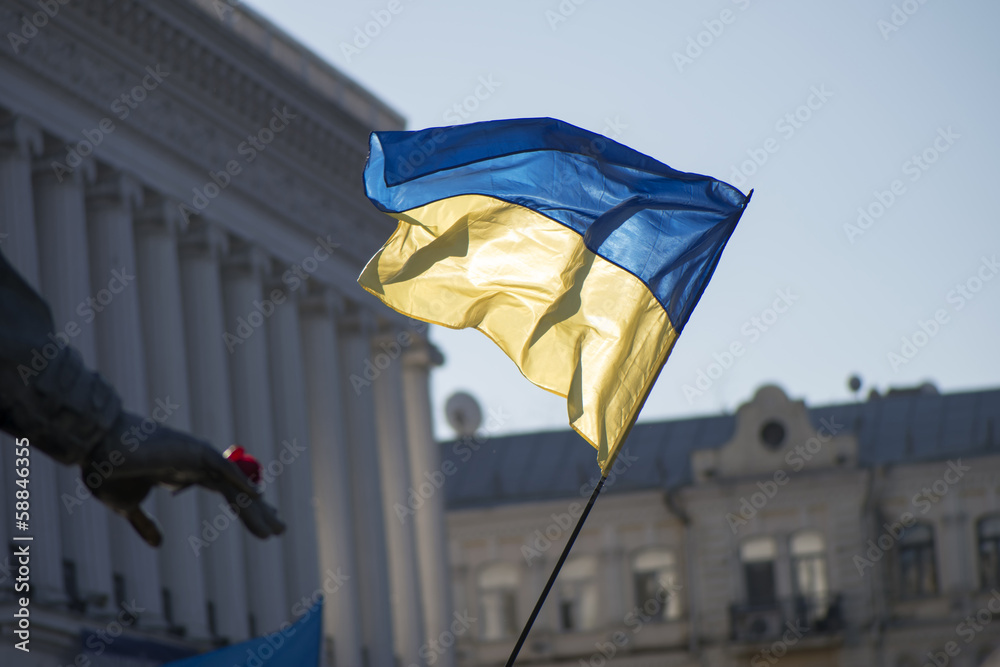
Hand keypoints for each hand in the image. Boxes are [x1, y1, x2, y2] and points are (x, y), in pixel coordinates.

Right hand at [82, 412, 285, 546]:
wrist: (93, 451)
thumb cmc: (107, 472)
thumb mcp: (128, 506)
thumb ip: (145, 524)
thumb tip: (159, 543)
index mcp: (185, 473)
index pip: (226, 492)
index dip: (245, 508)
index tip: (263, 525)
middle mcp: (198, 464)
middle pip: (237, 491)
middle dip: (259, 511)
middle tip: (279, 529)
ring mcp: (198, 456)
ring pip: (235, 485)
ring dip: (256, 508)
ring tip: (275, 529)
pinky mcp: (193, 450)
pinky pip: (222, 468)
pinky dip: (240, 481)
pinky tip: (258, 496)